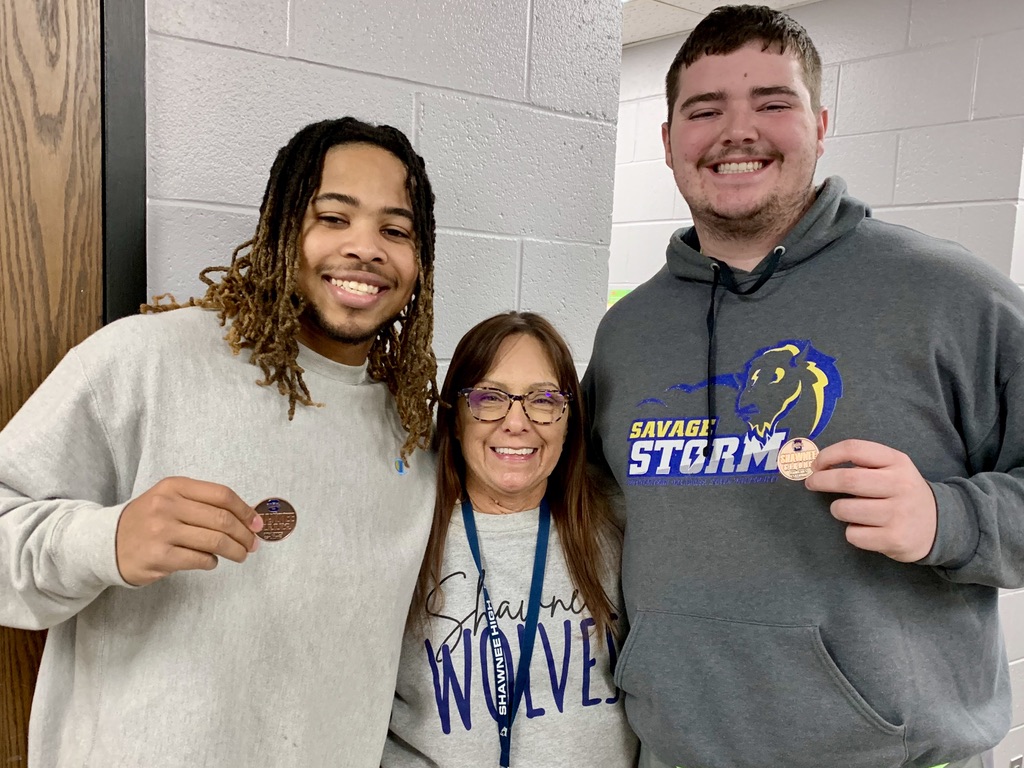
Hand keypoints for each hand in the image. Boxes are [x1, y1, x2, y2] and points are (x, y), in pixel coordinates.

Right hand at [115, 477, 263, 585]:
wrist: (106, 542)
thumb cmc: (148, 520)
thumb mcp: (170, 499)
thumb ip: (203, 503)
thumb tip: (247, 518)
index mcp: (174, 486)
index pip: (221, 495)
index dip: (245, 510)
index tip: (257, 523)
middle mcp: (167, 506)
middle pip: (222, 519)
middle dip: (244, 534)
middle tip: (253, 544)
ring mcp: (161, 531)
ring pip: (214, 541)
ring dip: (235, 550)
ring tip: (241, 555)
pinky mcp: (158, 557)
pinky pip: (199, 560)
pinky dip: (212, 562)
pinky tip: (211, 562)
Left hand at [804, 439, 936, 562]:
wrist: (939, 525)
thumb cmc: (901, 492)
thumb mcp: (893, 468)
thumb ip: (864, 462)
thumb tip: (820, 466)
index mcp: (897, 461)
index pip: (855, 449)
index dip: (828, 455)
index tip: (816, 465)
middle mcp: (900, 485)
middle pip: (847, 479)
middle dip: (821, 481)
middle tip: (811, 483)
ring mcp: (899, 513)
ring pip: (845, 509)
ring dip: (837, 509)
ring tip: (847, 510)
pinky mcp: (895, 539)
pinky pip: (853, 535)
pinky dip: (852, 532)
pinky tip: (866, 529)